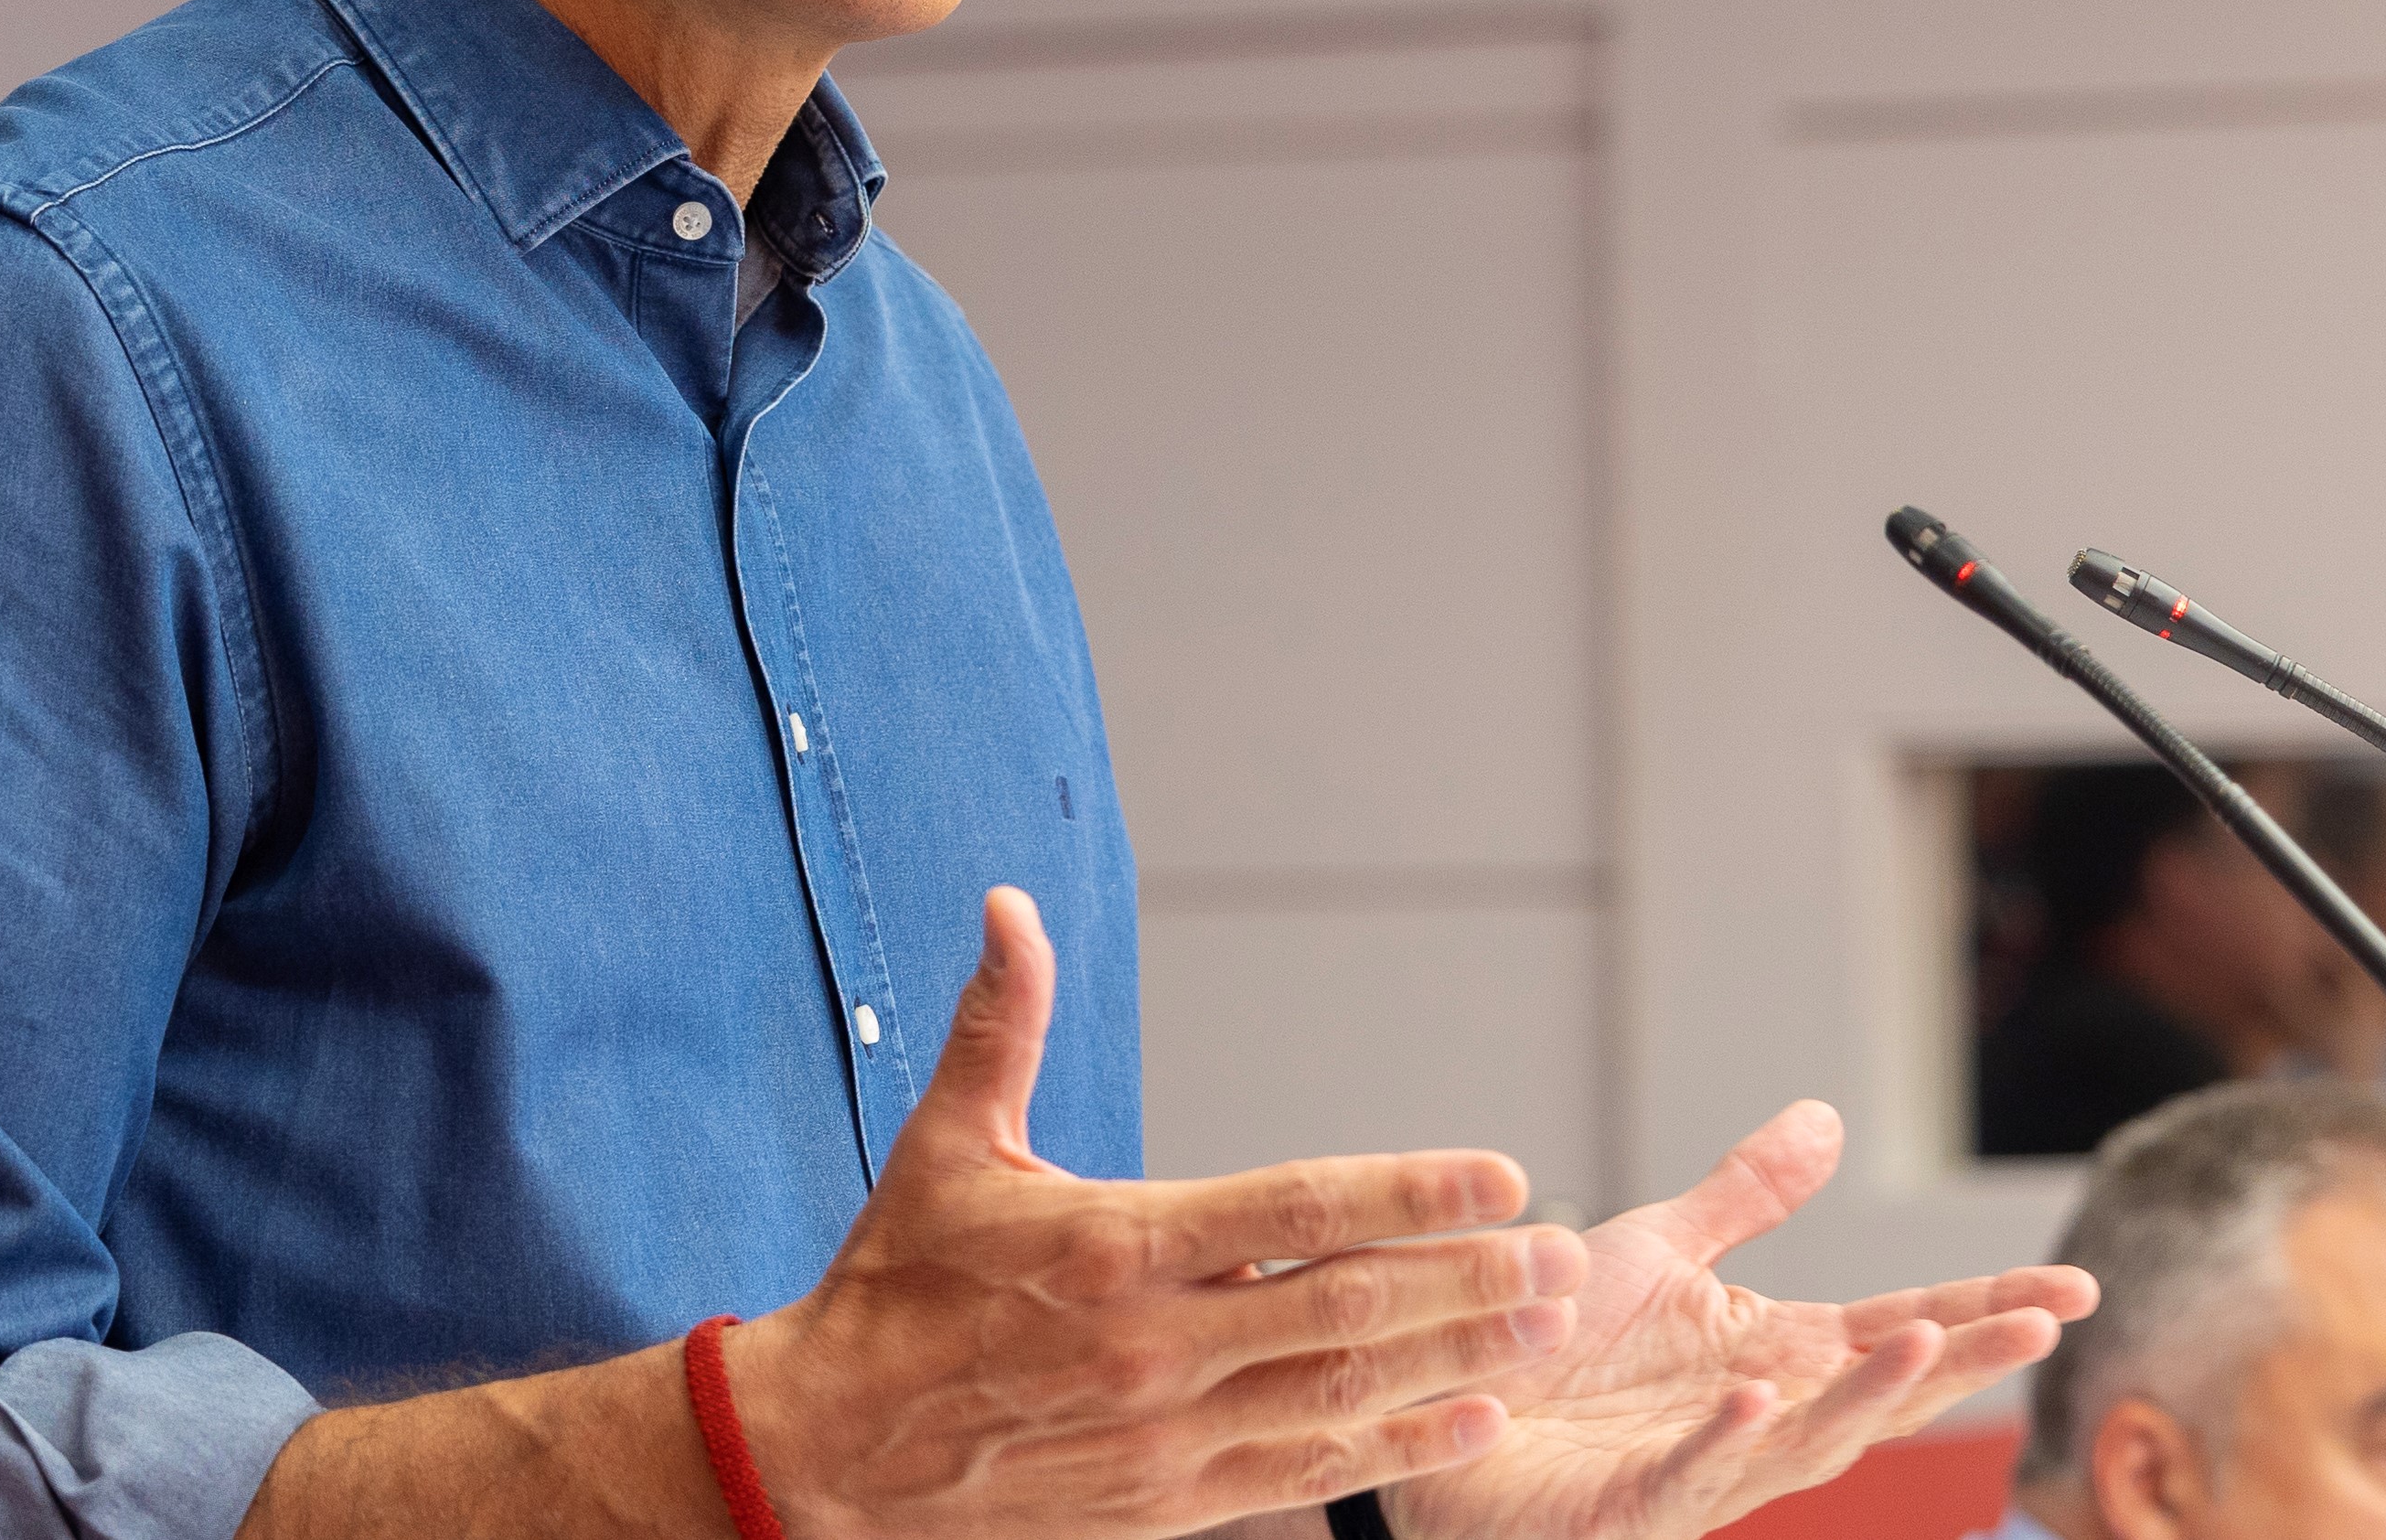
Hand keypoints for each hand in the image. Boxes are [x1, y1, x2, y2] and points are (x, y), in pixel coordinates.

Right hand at [728, 890, 1586, 1539]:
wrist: (822, 1454)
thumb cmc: (893, 1287)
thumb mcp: (943, 1147)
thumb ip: (999, 1023)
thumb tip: (1010, 905)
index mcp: (1113, 1245)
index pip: (1292, 1209)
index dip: (1407, 1191)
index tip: (1499, 1175)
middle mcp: (1152, 1344)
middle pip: (1346, 1308)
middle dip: (1467, 1281)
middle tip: (1563, 1258)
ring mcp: (1164, 1432)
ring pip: (1342, 1395)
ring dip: (1456, 1360)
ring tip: (1545, 1326)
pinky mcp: (1163, 1501)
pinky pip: (1303, 1474)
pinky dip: (1396, 1450)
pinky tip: (1470, 1420)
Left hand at [1378, 1103, 2096, 1539]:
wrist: (1436, 1409)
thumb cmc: (1546, 1348)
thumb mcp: (1657, 1250)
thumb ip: (1747, 1197)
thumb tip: (1829, 1120)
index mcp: (1772, 1355)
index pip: (1898, 1329)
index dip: (1984, 1310)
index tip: (2075, 1286)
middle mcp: (1753, 1416)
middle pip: (1879, 1389)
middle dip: (1964, 1357)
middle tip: (2048, 1318)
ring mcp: (1697, 1468)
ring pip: (1805, 1443)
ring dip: (1866, 1397)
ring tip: (1928, 1340)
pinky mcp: (1626, 1505)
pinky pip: (1684, 1475)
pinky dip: (1723, 1440)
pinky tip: (1757, 1396)